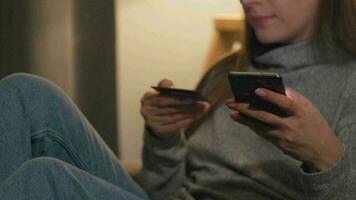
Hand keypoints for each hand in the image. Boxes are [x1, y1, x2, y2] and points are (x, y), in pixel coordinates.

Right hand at [141, 79, 209, 138]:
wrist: (157, 120)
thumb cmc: (162, 102)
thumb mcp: (162, 93)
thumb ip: (165, 86)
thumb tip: (169, 84)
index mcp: (147, 99)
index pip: (162, 99)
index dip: (177, 99)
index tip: (191, 98)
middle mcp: (146, 111)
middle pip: (170, 109)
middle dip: (186, 106)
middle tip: (201, 104)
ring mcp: (151, 122)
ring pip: (173, 117)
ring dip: (188, 114)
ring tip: (200, 110)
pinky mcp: (158, 130)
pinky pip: (174, 126)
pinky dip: (184, 122)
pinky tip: (193, 117)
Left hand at [226, 87, 343, 171]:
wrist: (322, 151)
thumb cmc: (314, 123)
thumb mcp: (309, 108)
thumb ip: (293, 97)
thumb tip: (274, 86)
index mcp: (301, 113)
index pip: (285, 103)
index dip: (271, 96)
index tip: (256, 90)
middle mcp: (291, 125)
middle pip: (265, 116)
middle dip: (246, 108)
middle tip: (231, 101)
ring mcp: (283, 136)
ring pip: (259, 126)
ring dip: (243, 118)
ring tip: (231, 110)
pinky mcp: (278, 144)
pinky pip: (261, 132)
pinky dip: (250, 124)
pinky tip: (239, 118)